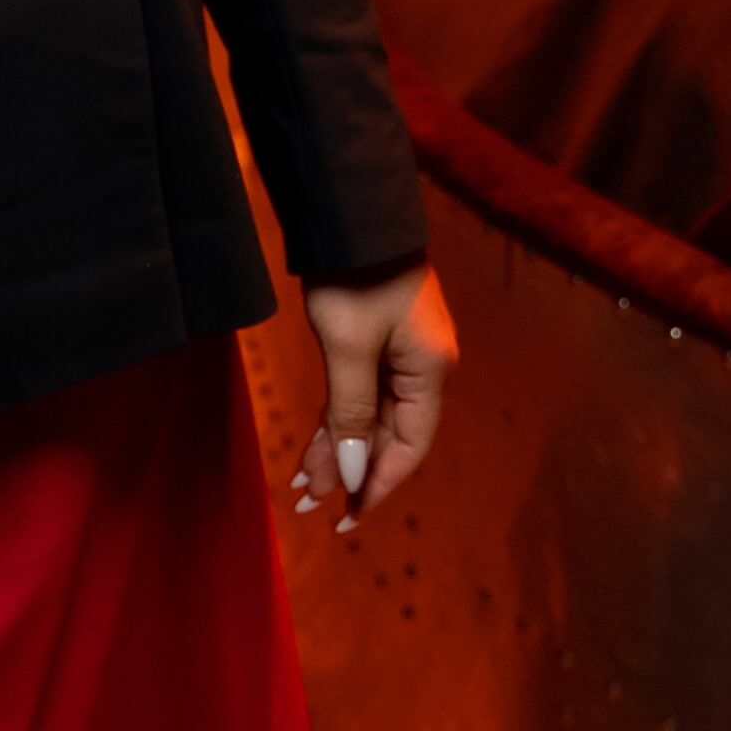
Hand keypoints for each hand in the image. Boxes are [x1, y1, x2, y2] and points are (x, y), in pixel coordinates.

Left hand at [293, 265, 457, 531]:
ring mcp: (401, 354)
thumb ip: (352, 413)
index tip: (348, 518)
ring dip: (337, 450)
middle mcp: (422, 368)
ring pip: (369, 417)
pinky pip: (359, 393)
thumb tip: (353, 474)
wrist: (349, 212)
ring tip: (301, 488)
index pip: (410, 448)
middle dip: (347, 473)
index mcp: (429, 372)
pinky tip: (313, 449)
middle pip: (387, 436)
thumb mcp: (347, 347)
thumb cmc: (353, 276)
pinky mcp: (378, 340)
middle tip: (308, 507)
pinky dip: (336, 420)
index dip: (378, 485)